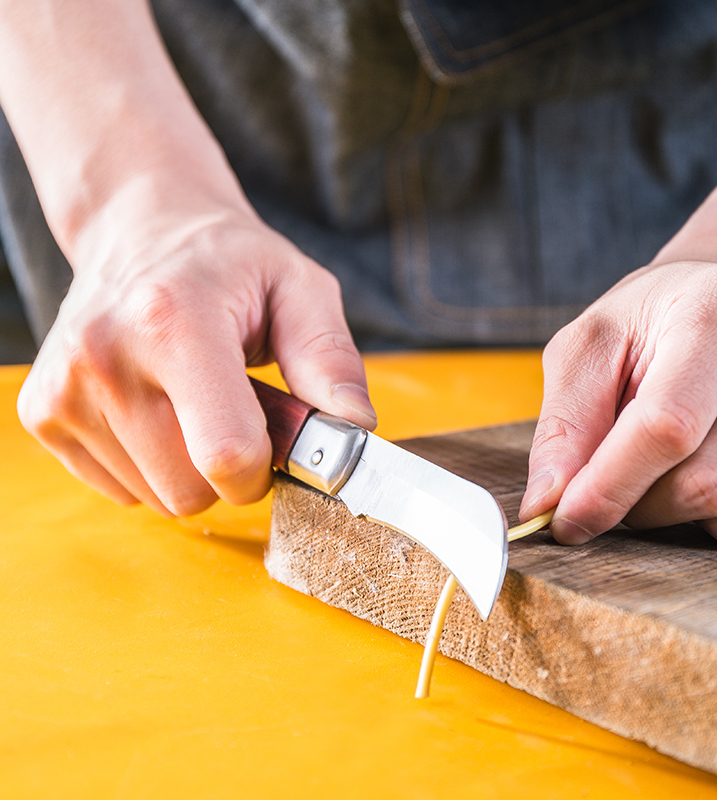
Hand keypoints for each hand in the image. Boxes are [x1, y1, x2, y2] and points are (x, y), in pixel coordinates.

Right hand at [17, 184, 374, 516]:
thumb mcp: (299, 286)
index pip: (226, 453)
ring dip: (189, 467)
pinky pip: (119, 489)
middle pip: (188, 490)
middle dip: (229, 471)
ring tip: (194, 402)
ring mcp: (63, 389)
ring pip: (155, 498)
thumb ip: (330, 358)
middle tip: (237, 413)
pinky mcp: (43, 412)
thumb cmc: (227, 260)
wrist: (140, 229)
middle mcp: (104, 357)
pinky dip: (151, 466)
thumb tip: (355, 427)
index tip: (275, 443)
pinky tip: (157, 409)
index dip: (265, 468)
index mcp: (174, 322)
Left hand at [520, 259, 716, 548]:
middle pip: (704, 483)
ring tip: (650, 463)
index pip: (669, 425)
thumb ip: (564, 424)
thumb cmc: (650, 324)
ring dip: (667, 513)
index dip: (607, 485)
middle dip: (633, 503)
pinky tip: (692, 468)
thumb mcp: (589, 348)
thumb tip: (546, 504)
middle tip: (602, 479)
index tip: (563, 519)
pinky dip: (706, 518)